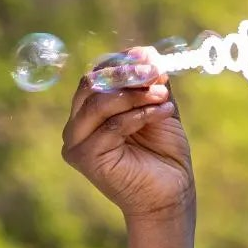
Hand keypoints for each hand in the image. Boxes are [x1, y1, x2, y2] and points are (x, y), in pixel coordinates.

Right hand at [62, 46, 195, 219]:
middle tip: (156, 72)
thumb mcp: (160, 108)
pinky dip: (139, 115)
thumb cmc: (164, 155)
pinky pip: (111, 126)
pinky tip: (162, 112)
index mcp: (90, 111)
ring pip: (98, 102)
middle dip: (127, 74)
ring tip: (164, 96)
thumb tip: (148, 52)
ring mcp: (77, 142)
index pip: (97, 74)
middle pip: (91, 83)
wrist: (171, 196)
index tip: (152, 58)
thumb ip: (152, 82)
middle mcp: (77, 124)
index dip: (123, 62)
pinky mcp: (84, 158)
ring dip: (135, 94)